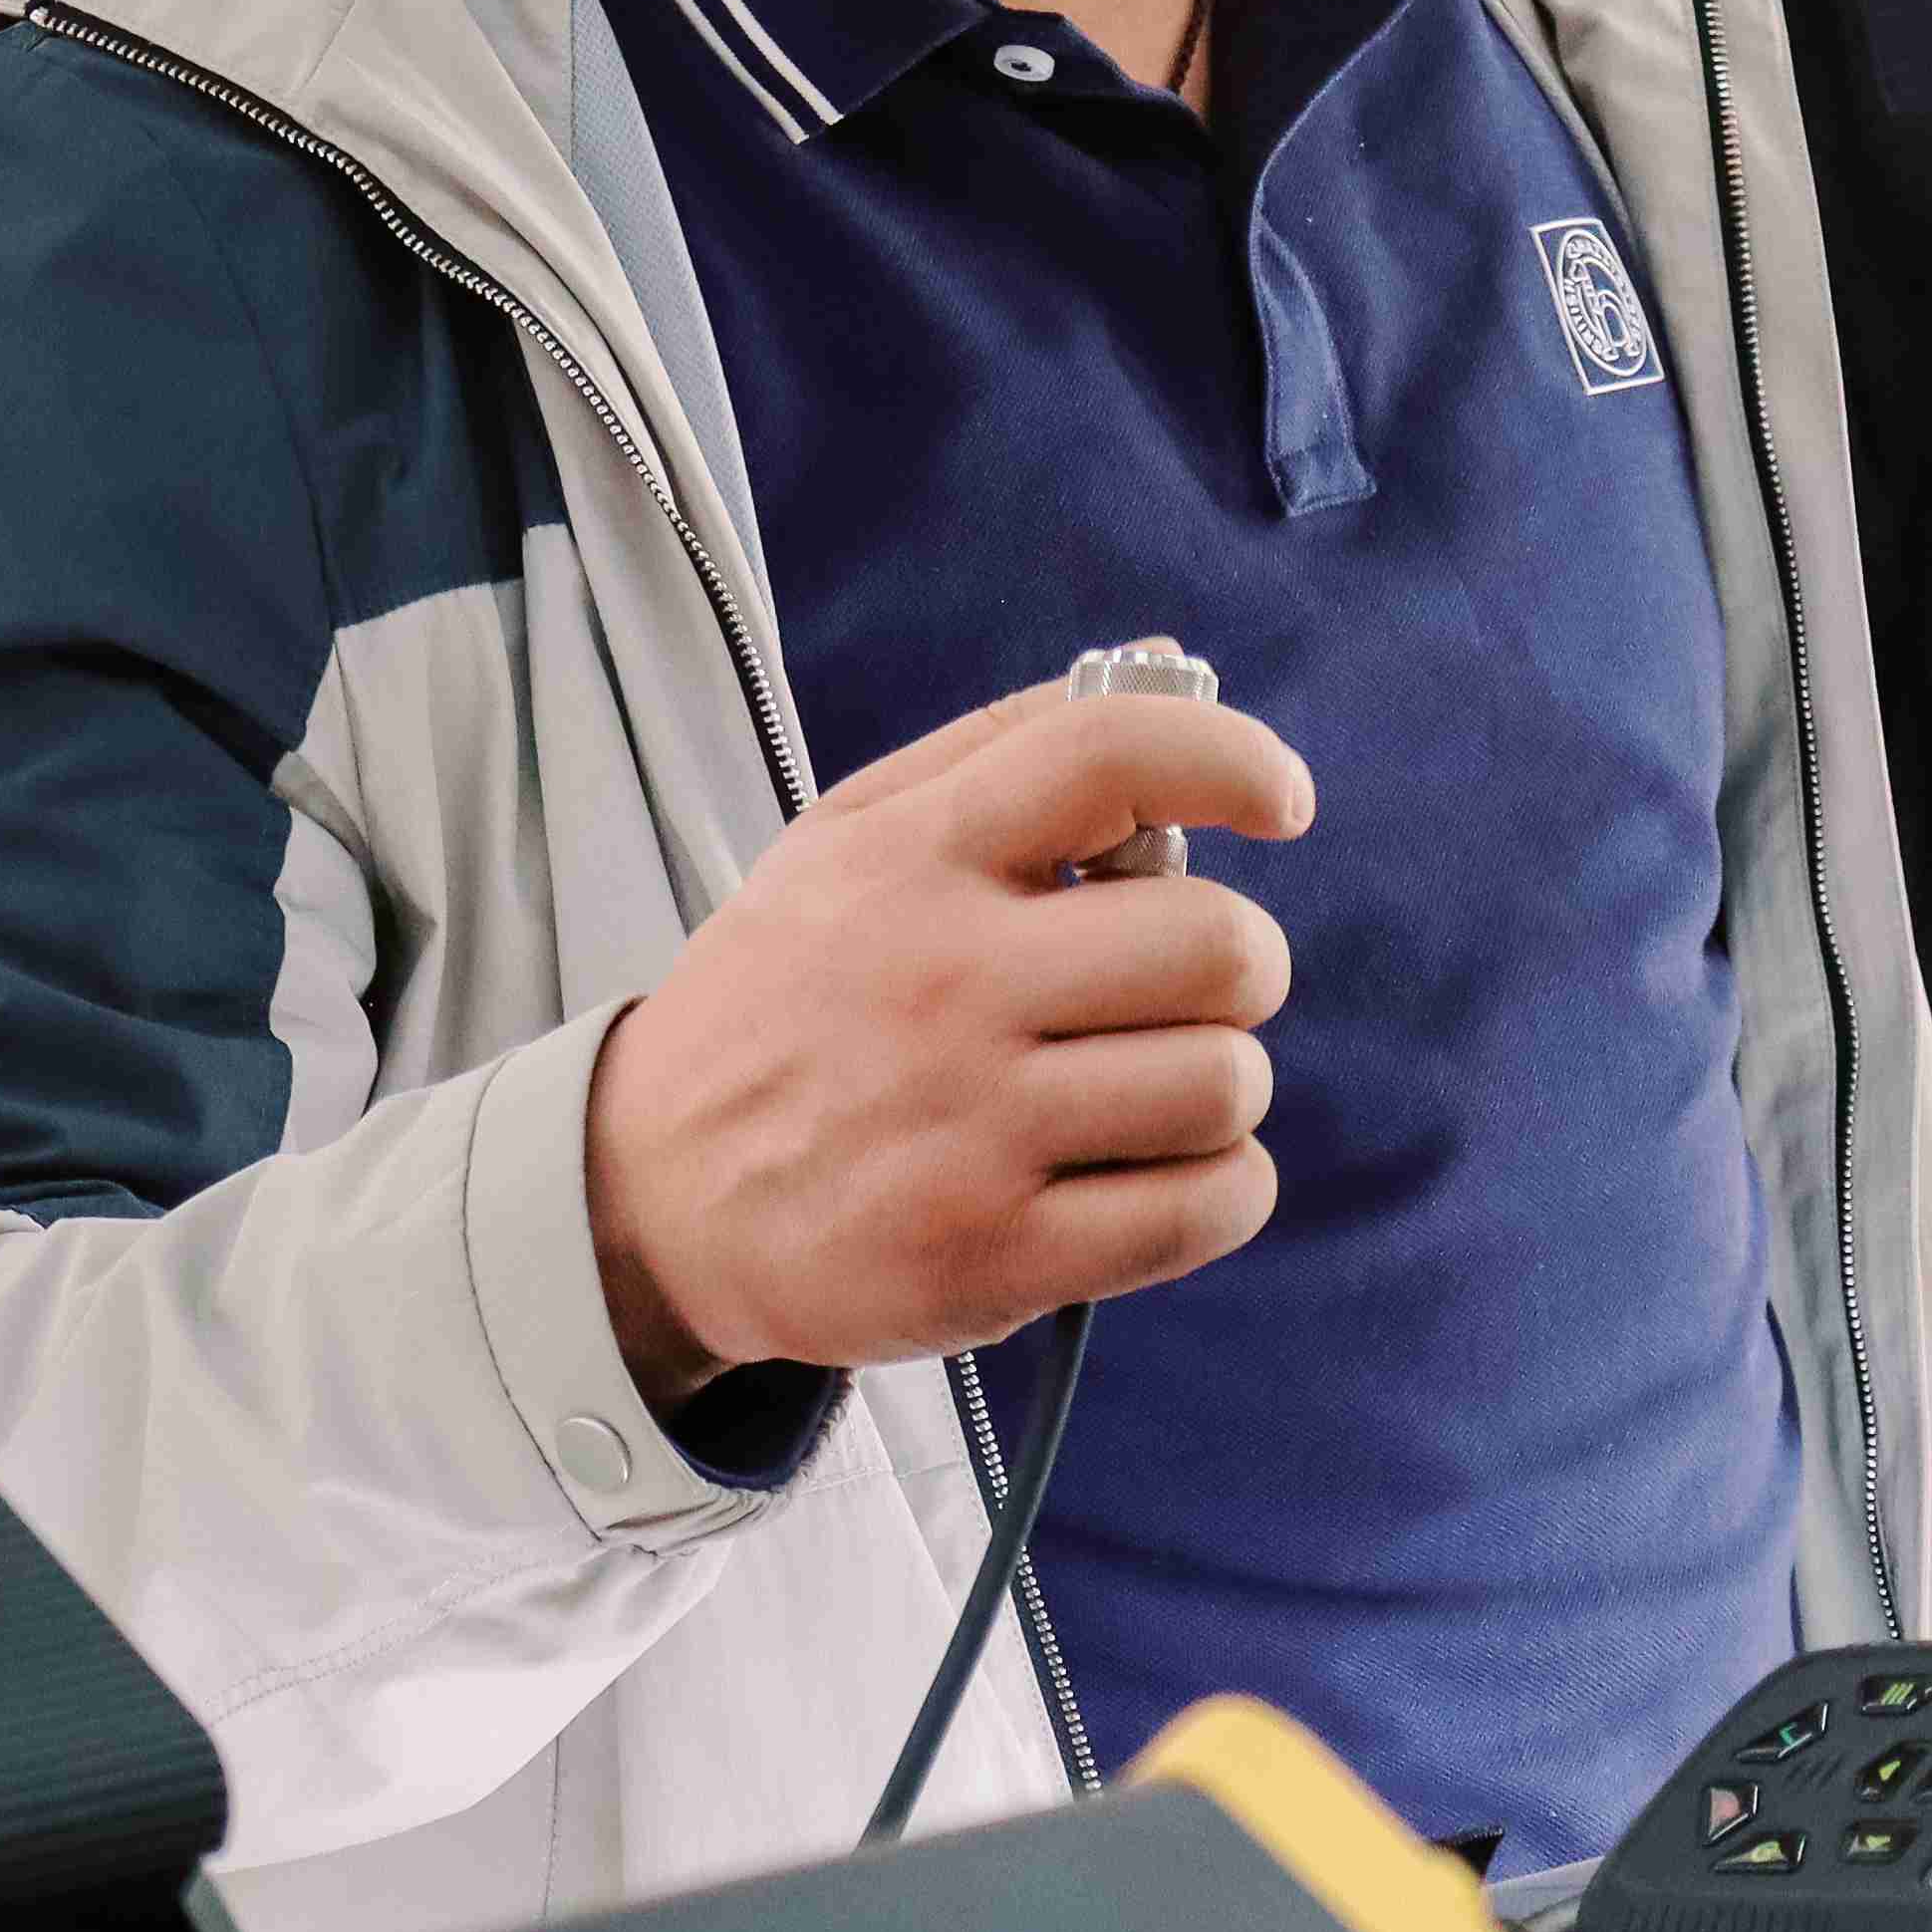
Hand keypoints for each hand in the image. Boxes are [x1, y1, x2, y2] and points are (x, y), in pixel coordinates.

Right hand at [584, 679, 1311, 1401]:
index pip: (1109, 757)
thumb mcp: (844, 842)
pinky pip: (1204, 1208)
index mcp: (912, 861)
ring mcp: (970, 1130)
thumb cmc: (780, 1002)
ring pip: (1224, 1084)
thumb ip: (1002, 749)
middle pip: (1216, 947)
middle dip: (1236, 968)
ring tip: (1148, 1091)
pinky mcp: (994, 1257)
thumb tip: (1179, 674)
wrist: (652, 1197)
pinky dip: (1222, 1190)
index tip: (1279, 802)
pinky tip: (1163, 1173)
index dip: (1232, 763)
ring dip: (1220, 1087)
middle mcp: (944, 985)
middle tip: (1179, 992)